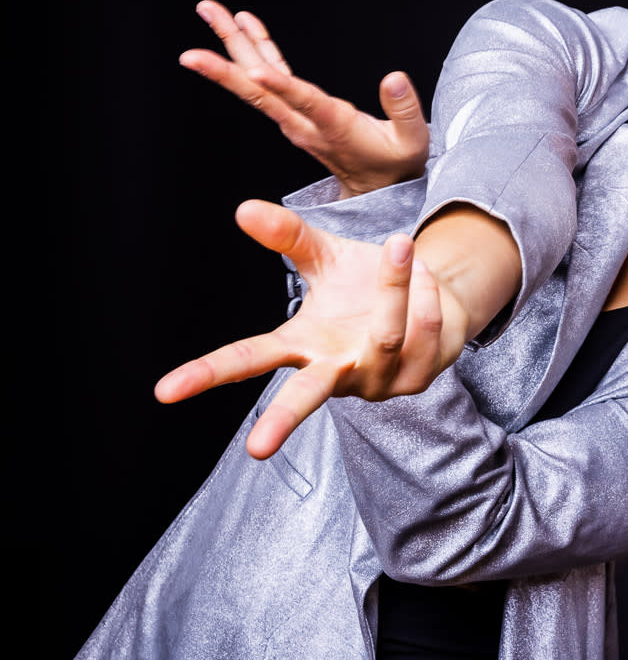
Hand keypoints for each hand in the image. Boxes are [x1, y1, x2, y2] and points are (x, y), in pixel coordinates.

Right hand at [155, 201, 472, 459]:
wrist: (431, 299)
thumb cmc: (364, 287)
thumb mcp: (324, 256)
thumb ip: (288, 238)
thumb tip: (243, 208)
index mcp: (301, 346)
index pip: (246, 360)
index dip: (205, 374)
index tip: (164, 392)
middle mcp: (335, 372)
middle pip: (303, 398)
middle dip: (281, 420)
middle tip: (254, 450)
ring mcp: (377, 381)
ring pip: (384, 336)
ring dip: (393, 286)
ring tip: (399, 244)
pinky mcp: (417, 377)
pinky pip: (423, 328)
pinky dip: (424, 292)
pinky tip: (424, 275)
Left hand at [182, 0, 427, 197]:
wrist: (378, 187)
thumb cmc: (396, 163)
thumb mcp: (412, 143)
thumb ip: (405, 111)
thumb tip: (393, 77)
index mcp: (333, 127)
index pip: (302, 103)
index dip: (278, 86)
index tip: (253, 68)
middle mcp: (304, 122)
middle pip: (260, 87)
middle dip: (229, 55)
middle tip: (202, 26)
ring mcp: (296, 116)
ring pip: (258, 78)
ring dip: (233, 42)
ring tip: (211, 10)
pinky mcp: (298, 109)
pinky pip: (272, 76)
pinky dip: (258, 49)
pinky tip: (246, 25)